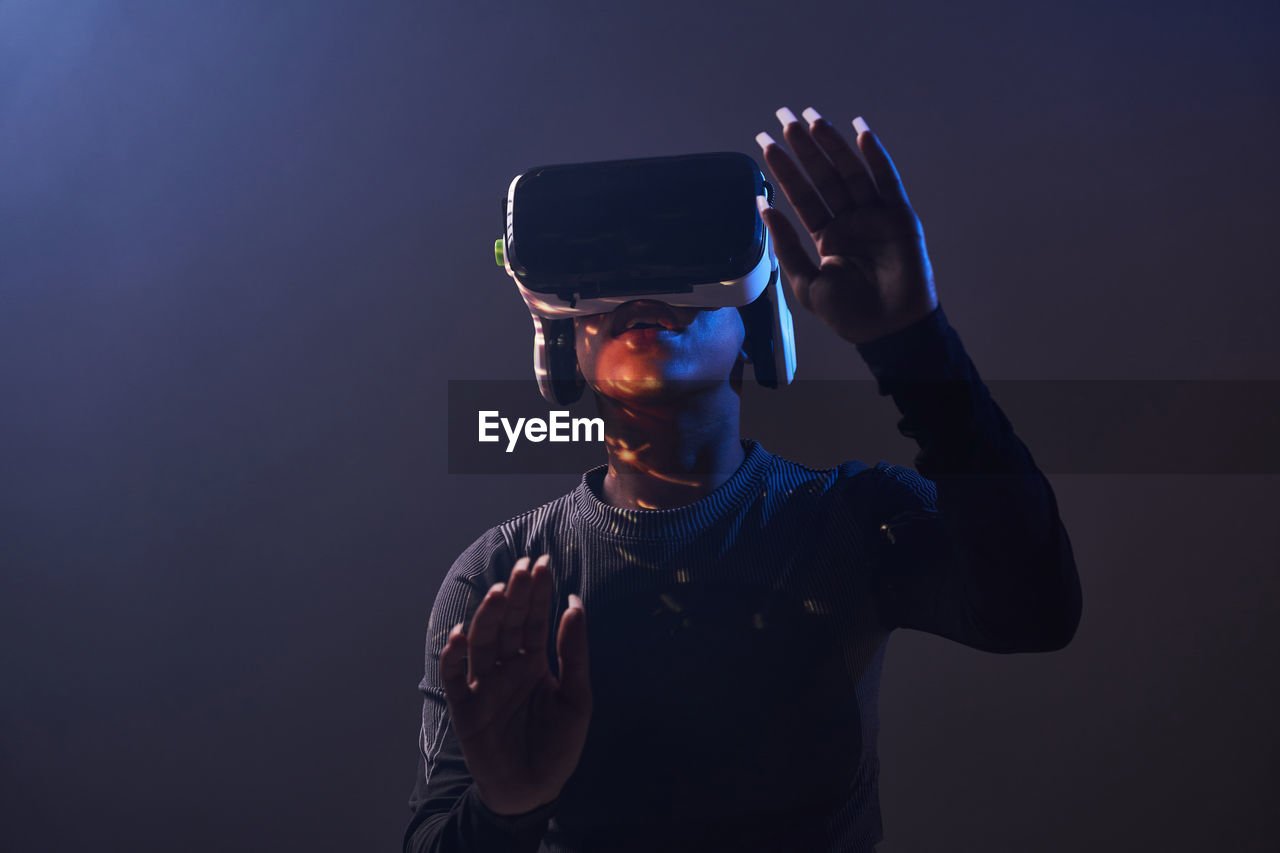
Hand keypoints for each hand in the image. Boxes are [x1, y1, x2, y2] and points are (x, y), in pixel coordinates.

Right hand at [439, 554, 591, 814]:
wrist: (535, 790)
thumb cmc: (558, 745)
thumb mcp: (577, 698)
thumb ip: (574, 653)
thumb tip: (576, 604)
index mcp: (532, 661)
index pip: (533, 619)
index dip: (537, 592)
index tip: (542, 562)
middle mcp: (506, 667)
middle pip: (507, 623)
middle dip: (515, 595)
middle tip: (524, 566)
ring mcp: (483, 684)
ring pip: (481, 642)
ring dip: (487, 616)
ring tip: (499, 592)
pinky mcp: (464, 707)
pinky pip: (454, 677)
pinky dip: (453, 656)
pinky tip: (460, 635)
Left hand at [756, 108, 938, 345]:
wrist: (886, 330)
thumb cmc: (848, 314)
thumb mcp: (805, 282)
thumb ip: (786, 245)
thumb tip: (762, 207)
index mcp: (827, 235)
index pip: (802, 195)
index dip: (785, 170)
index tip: (766, 144)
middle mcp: (850, 220)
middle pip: (823, 176)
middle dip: (804, 147)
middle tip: (783, 117)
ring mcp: (875, 216)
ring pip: (850, 172)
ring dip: (832, 145)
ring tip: (811, 120)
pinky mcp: (899, 216)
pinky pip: (886, 181)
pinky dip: (875, 156)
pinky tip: (860, 133)